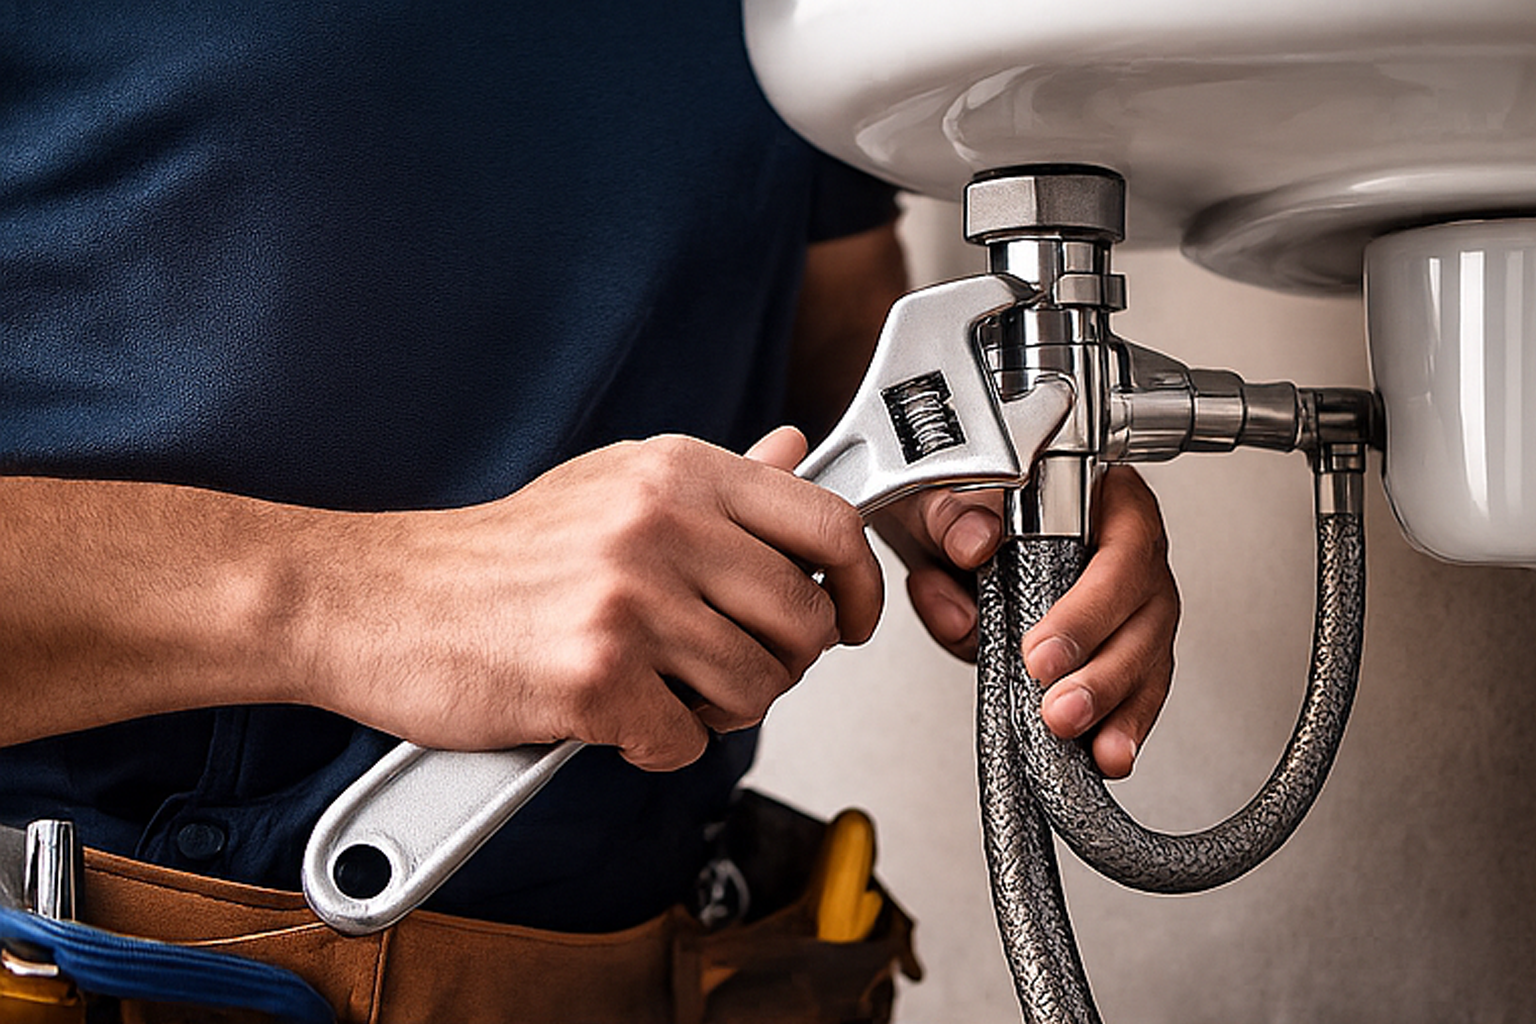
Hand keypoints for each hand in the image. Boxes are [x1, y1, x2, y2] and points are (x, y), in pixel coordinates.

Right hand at [300, 428, 881, 770]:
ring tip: (665, 692)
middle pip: (805, 620)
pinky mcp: (593, 679)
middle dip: (781, 664)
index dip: (862, 585)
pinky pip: (685, 743)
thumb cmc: (490, 556)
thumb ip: (715, 483)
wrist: (373, 600)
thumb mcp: (611, 488)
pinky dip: (659, 746)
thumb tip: (794, 450)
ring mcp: (628, 601)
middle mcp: (661, 525)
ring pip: (756, 689)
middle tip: (729, 667)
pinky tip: (617, 719)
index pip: (827, 523)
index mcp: (677, 473)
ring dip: (720, 712)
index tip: (854, 619)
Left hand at [874, 466, 1177, 777]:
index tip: (1041, 651)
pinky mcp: (1109, 652)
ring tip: (1080, 738)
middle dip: (1103, 672)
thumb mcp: (939, 494)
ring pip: (1144, 659)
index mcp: (1104, 498)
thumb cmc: (959, 506)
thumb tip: (974, 541)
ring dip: (1112, 706)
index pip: (1124, 546)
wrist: (939, 532)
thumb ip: (950, 513)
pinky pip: (1129, 691)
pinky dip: (1115, 725)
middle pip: (1144, 615)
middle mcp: (1127, 552)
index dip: (1089, 607)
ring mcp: (1128, 607)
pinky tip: (1105, 752)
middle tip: (1059, 707)